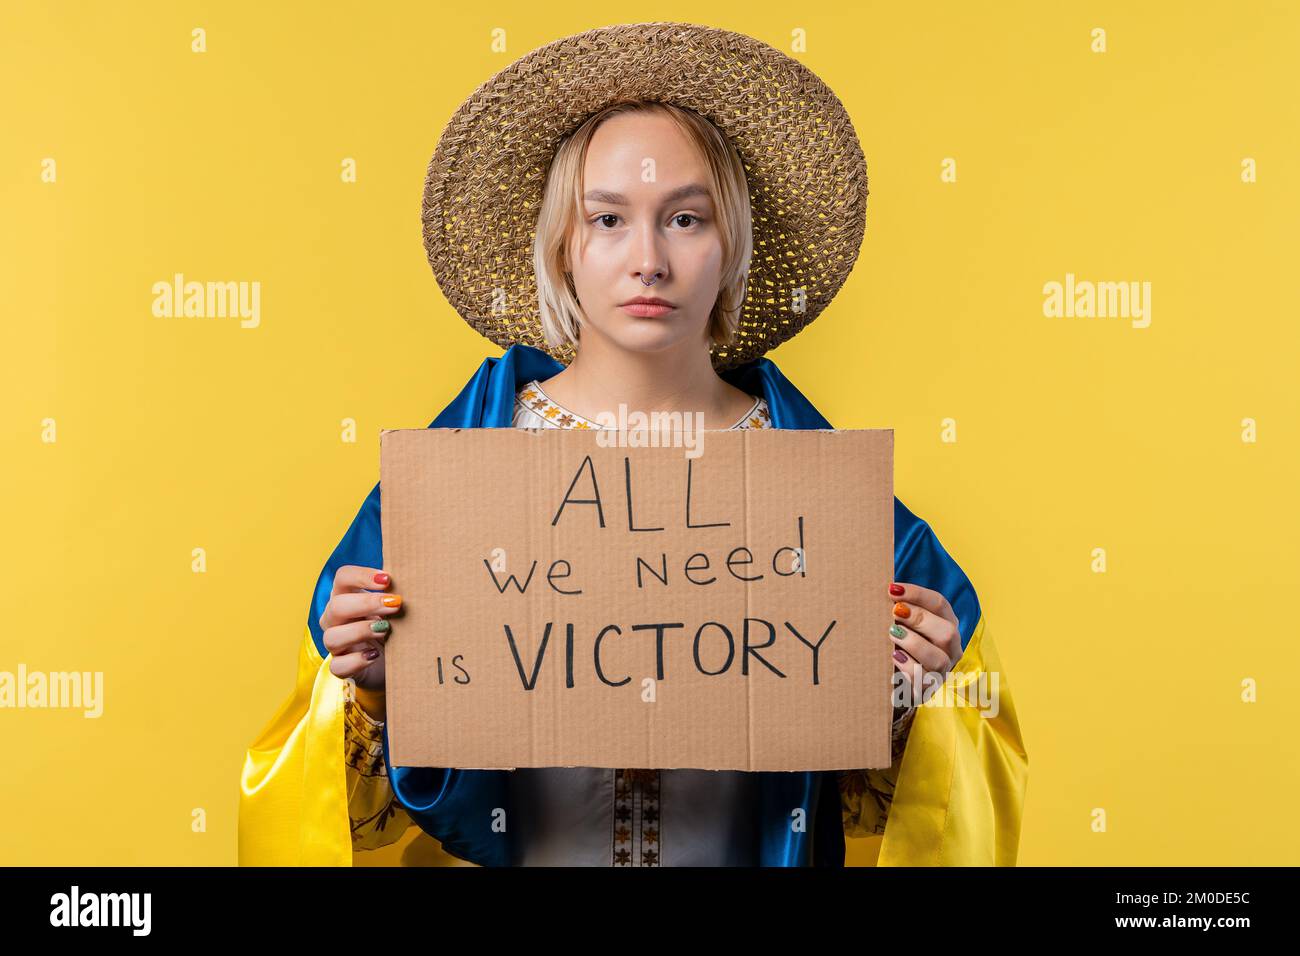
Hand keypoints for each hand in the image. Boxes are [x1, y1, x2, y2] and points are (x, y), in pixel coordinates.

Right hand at [319, 565, 402, 709]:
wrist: (394, 663)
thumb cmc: (393, 627)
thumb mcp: (393, 608)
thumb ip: (396, 593)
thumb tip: (417, 576)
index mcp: (346, 597)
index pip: (343, 577)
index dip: (362, 575)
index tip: (387, 580)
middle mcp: (335, 619)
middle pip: (337, 605)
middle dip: (367, 603)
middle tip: (395, 604)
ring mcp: (336, 645)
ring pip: (332, 637)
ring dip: (360, 631)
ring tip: (385, 630)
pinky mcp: (341, 667)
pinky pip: (338, 666)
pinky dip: (356, 661)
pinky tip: (375, 655)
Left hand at [888, 582, 961, 707]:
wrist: (895, 681)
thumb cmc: (899, 642)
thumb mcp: (902, 622)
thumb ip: (898, 608)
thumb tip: (883, 589)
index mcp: (946, 624)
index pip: (940, 604)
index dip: (917, 595)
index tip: (892, 589)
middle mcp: (950, 648)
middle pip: (947, 631)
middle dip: (919, 619)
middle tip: (894, 612)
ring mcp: (942, 671)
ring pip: (939, 658)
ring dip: (914, 643)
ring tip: (892, 634)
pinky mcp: (928, 690)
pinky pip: (924, 680)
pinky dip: (909, 666)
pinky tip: (894, 656)